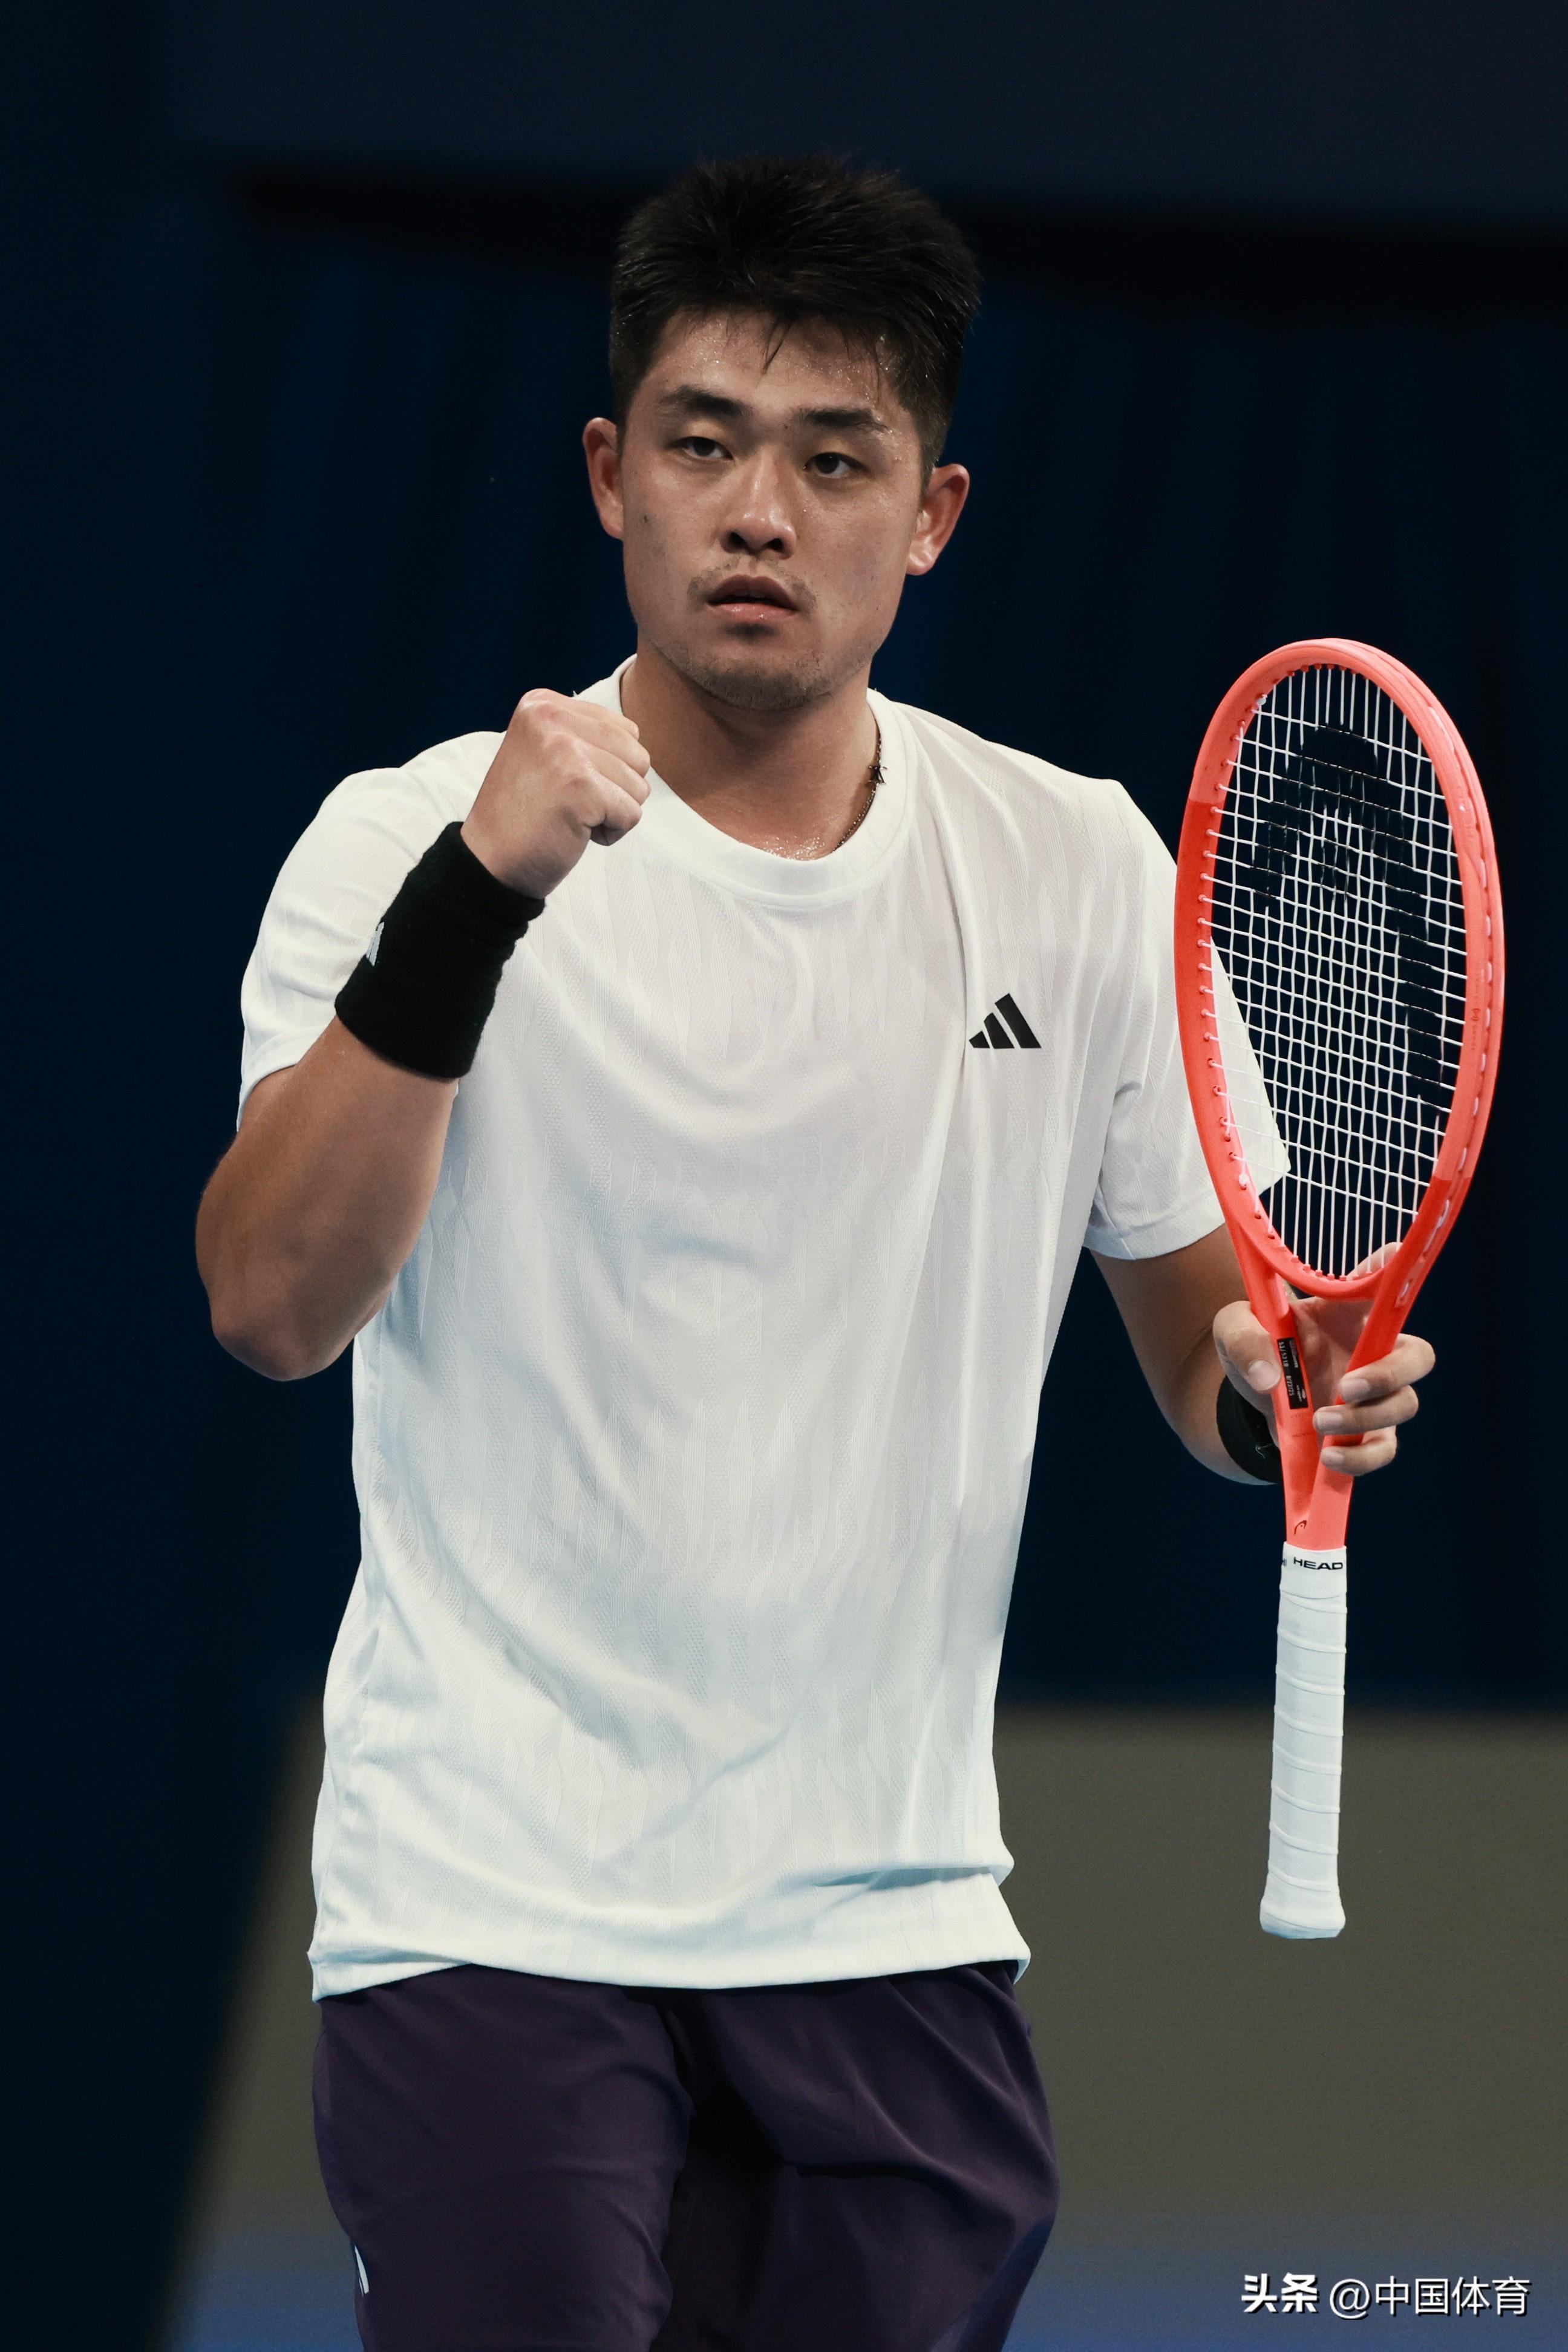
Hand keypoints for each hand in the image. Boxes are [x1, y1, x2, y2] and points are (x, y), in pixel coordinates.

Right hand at [461, 688, 651, 897]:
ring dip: (613, 812)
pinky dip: (611, 833)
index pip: (623, 730)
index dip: (608, 769)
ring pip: (639, 785)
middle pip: (637, 755)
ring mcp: (566, 751)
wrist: (489, 861)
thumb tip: (637, 743)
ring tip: (570, 816)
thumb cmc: (524, 814)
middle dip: (617, 790)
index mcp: (543, 704)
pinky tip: (575, 832)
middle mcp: (551, 718)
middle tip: (571, 804)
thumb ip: (584, 736)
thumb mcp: (545, 753)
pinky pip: (632, 814)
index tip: (564, 784)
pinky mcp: (581, 787)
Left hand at [1213, 1262, 1435, 1477]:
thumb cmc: (1254, 1346)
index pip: (1383, 1283)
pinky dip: (1360, 1458)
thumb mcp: (1234, 1331)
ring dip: (1366, 1418)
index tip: (1395, 1253)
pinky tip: (1330, 1457)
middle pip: (1418, 1356)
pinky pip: (1383, 1450)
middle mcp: (1371, 1351)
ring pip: (1404, 1405)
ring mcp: (1374, 1395)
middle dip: (1392, 1373)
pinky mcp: (1366, 1434)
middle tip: (1346, 1386)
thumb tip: (1267, 1375)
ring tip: (1320, 1421)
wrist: (1248, 1397)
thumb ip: (1244, 1338)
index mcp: (1346, 1313)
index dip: (1395, 1269)